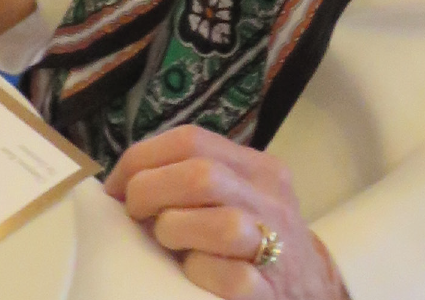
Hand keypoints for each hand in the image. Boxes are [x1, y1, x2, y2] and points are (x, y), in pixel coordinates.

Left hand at [104, 125, 347, 298]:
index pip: (192, 140)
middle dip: (151, 193)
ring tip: (167, 244)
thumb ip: (194, 183)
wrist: (310, 292)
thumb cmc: (254, 241)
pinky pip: (234, 277)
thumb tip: (120, 184)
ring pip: (223, 224)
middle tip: (135, 216)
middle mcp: (269, 197)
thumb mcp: (236, 197)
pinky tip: (191, 274)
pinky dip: (202, 272)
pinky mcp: (270, 290)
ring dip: (177, 232)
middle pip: (201, 175)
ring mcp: (276, 244)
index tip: (114, 187)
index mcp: (256, 167)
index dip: (142, 159)